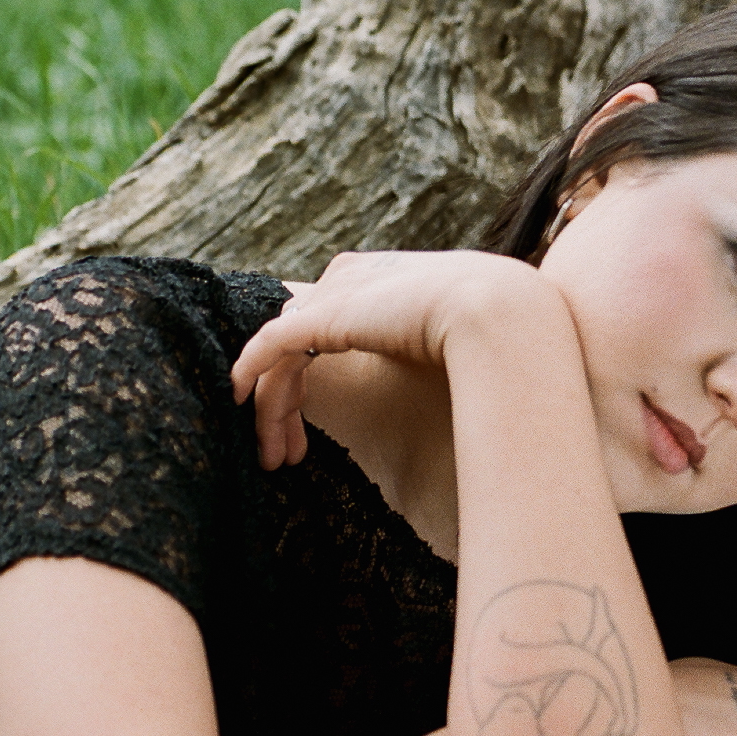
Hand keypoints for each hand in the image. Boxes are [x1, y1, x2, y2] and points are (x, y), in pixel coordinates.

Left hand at [229, 248, 560, 469]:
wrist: (498, 315)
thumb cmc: (491, 334)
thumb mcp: (450, 337)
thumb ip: (424, 350)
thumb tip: (437, 380)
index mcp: (376, 278)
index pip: (319, 325)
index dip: (305, 377)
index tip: (308, 430)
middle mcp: (348, 279)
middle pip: (293, 341)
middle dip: (282, 401)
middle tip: (282, 451)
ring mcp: (335, 295)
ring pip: (279, 354)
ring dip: (270, 408)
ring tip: (273, 457)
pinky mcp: (324, 316)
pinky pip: (270, 347)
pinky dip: (249, 373)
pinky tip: (238, 401)